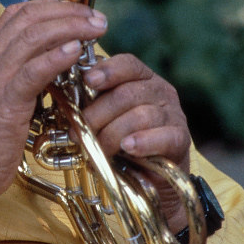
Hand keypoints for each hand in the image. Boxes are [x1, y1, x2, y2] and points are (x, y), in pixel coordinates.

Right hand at [0, 0, 108, 243]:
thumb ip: (21, 80)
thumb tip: (55, 67)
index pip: (17, 15)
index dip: (51, 7)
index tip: (78, 12)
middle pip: (28, 18)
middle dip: (68, 12)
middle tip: (97, 18)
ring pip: (32, 37)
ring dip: (70, 27)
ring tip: (95, 29)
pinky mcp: (3, 103)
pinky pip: (31, 72)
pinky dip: (56, 57)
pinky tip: (76, 51)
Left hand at [83, 53, 191, 232]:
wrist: (149, 180)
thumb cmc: (120, 144)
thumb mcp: (104, 119)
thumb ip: (91, 104)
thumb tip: (62, 99)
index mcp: (142, 79)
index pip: (128, 64)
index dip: (108, 70)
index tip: (89, 80)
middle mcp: (160, 92)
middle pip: (128, 92)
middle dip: (99, 113)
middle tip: (79, 132)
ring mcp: (174, 114)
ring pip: (142, 114)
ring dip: (114, 132)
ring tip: (100, 147)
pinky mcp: (181, 139)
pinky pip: (164, 136)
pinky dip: (144, 142)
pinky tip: (129, 147)